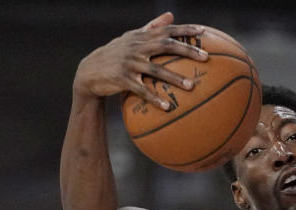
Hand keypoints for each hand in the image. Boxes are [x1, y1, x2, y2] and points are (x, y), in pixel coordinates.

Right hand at [73, 12, 207, 109]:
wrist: (90, 70)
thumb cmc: (117, 53)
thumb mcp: (132, 37)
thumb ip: (153, 27)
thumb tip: (171, 16)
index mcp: (141, 37)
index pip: (166, 30)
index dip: (185, 29)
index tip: (203, 31)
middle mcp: (136, 47)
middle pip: (165, 45)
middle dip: (186, 50)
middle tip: (205, 58)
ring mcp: (129, 63)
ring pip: (155, 70)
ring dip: (174, 78)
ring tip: (191, 86)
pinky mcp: (122, 79)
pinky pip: (141, 90)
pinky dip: (154, 98)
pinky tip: (167, 107)